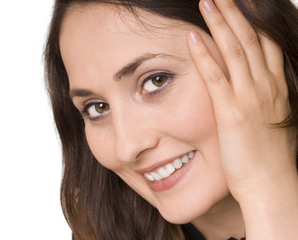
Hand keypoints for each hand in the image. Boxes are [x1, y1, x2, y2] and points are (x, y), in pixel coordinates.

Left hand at [187, 0, 295, 201]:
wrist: (272, 184)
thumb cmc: (269, 157)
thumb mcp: (272, 121)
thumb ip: (264, 100)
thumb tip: (256, 91)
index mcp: (275, 87)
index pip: (265, 44)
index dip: (254, 22)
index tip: (243, 4)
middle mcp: (265, 86)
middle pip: (250, 40)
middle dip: (235, 13)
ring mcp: (250, 97)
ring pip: (235, 51)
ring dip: (221, 24)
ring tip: (207, 2)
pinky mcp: (231, 113)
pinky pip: (216, 77)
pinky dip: (204, 56)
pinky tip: (192, 37)